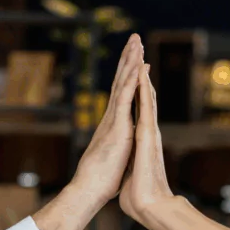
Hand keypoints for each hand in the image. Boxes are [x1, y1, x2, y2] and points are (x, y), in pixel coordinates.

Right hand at [69, 34, 143, 205]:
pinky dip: (130, 82)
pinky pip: (123, 99)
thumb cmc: (102, 180)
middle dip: (129, 59)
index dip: (131, 75)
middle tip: (136, 38)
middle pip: (122, 81)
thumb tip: (121, 146)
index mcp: (115, 124)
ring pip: (122, 84)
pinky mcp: (117, 127)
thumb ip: (118, 147)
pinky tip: (137, 67)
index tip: (138, 59)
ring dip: (130, 62)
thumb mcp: (115, 157)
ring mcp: (114, 120)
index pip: (124, 93)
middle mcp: (113, 117)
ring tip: (137, 42)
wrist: (90, 190)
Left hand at [119, 60, 175, 226]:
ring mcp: (149, 131)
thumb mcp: (131, 174)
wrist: (149, 206)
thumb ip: (132, 167)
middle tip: (140, 52)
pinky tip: (141, 74)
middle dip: (141, 74)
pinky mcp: (147, 136)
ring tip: (140, 54)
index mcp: (141, 139)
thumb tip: (129, 170)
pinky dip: (143, 90)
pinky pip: (146, 107)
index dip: (136, 89)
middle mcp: (148, 131)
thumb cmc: (139, 196)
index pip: (138, 109)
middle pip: (144, 97)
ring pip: (146, 97)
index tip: (135, 72)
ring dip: (142, 74)